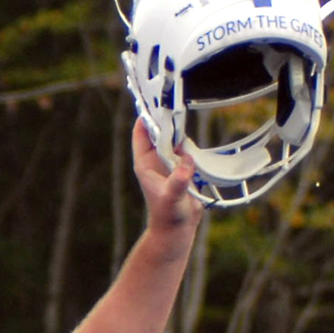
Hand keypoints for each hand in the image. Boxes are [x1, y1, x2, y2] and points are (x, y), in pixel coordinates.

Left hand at [131, 118, 198, 235]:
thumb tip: (186, 164)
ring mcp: (168, 163)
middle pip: (158, 131)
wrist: (177, 230)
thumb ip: (178, 181)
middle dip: (167, 120)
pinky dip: (189, 146)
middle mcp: (155, 160)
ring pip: (173, 138)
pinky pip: (184, 150)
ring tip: (183, 124)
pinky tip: (192, 149)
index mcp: (144, 163)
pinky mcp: (180, 167)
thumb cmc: (168, 216)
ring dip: (180, 133)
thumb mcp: (172, 197)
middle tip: (176, 108)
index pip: (141, 132)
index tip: (157, 103)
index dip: (147, 116)